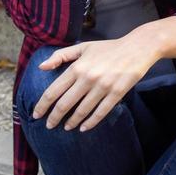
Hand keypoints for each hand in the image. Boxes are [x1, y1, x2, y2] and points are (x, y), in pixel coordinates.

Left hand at [32, 32, 162, 131]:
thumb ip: (61, 55)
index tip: (36, 114)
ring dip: (71, 122)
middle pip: (64, 104)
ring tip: (66, 127)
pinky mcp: (117, 92)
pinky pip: (101, 112)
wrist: (139, 47)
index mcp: (77, 67)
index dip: (42, 106)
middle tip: (49, 125)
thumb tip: (41, 67)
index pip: (53, 91)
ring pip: (82, 110)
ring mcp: (103, 86)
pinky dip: (90, 122)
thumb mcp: (83, 47)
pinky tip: (84, 127)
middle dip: (54, 118)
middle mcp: (88, 78)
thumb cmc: (109, 47)